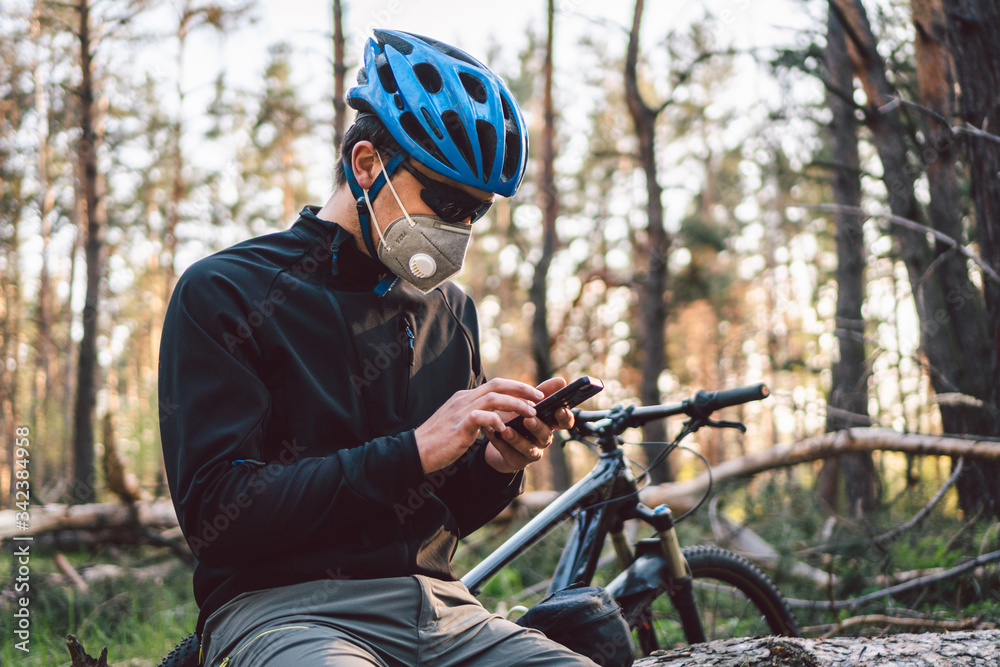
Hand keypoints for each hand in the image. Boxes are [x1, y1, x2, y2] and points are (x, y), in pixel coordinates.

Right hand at [414, 378, 542, 472]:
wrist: (416, 451)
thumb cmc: (439, 440)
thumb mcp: (460, 423)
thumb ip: (476, 417)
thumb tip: (495, 419)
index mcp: (465, 397)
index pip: (495, 385)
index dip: (516, 387)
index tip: (533, 394)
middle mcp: (464, 399)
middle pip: (498, 385)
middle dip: (522, 389)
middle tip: (540, 397)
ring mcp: (461, 410)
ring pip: (494, 398)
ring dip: (516, 404)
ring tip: (531, 413)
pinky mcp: (459, 424)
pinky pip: (483, 417)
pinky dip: (497, 421)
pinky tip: (504, 430)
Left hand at [484, 377, 574, 473]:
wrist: (498, 438)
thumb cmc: (516, 418)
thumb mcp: (527, 403)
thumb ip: (542, 392)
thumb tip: (561, 380)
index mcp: (549, 423)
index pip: (565, 422)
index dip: (565, 417)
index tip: (559, 409)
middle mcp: (543, 439)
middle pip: (546, 435)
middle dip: (537, 427)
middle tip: (528, 419)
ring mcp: (531, 452)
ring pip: (528, 449)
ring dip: (517, 439)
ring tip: (505, 430)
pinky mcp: (516, 461)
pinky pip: (509, 454)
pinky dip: (500, 444)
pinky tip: (491, 432)